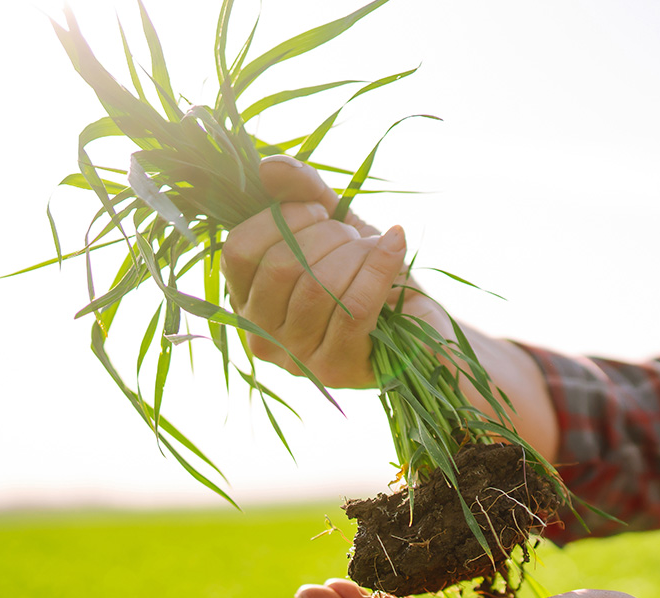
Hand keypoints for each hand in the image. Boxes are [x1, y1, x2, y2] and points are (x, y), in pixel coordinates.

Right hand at [222, 155, 425, 387]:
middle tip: (353, 235)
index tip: (318, 213)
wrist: (419, 325)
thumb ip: (300, 193)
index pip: (239, 251)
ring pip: (318, 288)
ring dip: (356, 253)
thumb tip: (268, 166)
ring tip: (374, 248)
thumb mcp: (333, 225)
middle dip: (327, 235)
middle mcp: (262, 337)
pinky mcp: (336, 369)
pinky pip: (354, 307)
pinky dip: (379, 266)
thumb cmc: (367, 274)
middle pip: (281, 267)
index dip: (280, 218)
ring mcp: (296, 359)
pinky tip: (395, 243)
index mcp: (248, 300)